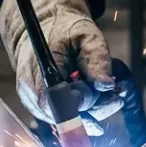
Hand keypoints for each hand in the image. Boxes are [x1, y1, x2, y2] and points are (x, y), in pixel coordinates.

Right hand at [0, 0, 124, 131]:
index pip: (56, 104)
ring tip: (107, 90)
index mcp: (40, 69)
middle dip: (94, 105)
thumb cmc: (66, 30)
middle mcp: (30, 90)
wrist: (44, 27)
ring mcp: (32, 101)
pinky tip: (94, 93)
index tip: (107, 96)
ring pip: (66, 119)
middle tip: (115, 92)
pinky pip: (63, 116)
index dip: (82, 106)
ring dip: (90, 108)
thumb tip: (107, 86)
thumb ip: (98, 60)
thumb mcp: (88, 36)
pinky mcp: (38, 107)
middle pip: (65, 116)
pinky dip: (82, 107)